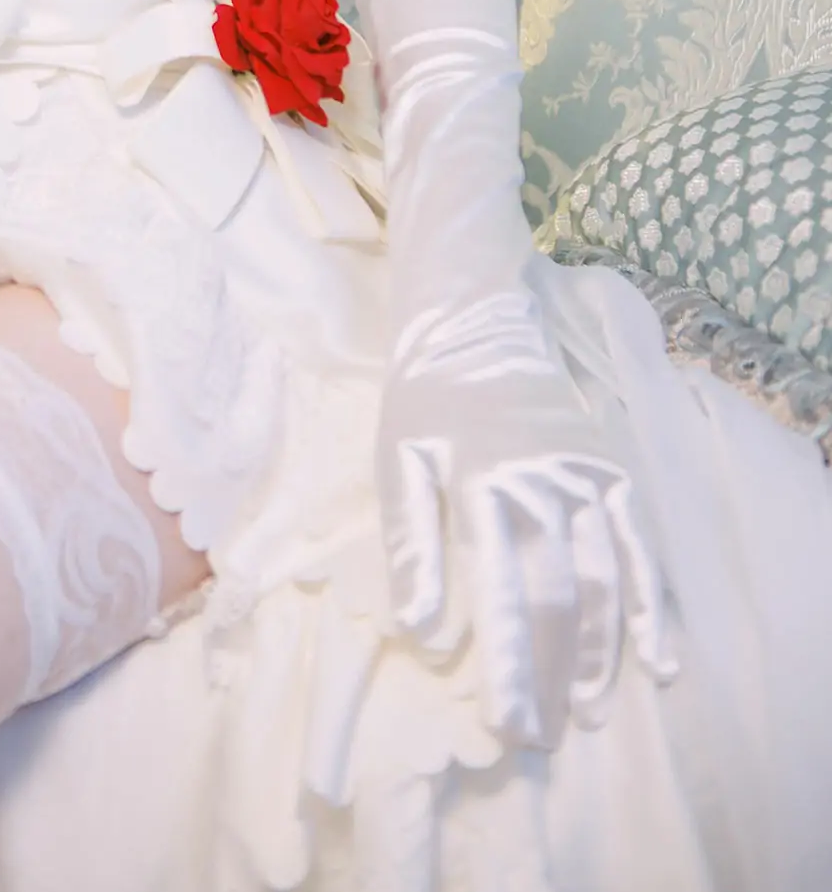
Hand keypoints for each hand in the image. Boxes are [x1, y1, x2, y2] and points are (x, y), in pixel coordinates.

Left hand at [375, 283, 672, 747]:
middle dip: (551, 676)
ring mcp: (586, 478)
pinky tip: (659, 659)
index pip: (504, 595)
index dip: (509, 666)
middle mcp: (543, 486)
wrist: (477, 320)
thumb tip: (419, 633)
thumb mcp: (399, 463)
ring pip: (603, 581)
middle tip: (541, 740)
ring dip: (601, 652)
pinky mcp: (613, 471)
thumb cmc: (424, 400)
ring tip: (588, 712)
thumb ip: (411, 546)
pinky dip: (654, 603)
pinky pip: (641, 546)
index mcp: (483, 486)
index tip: (505, 727)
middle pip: (558, 599)